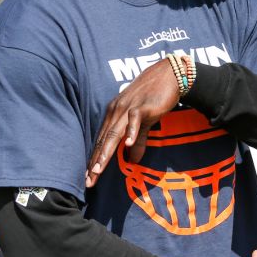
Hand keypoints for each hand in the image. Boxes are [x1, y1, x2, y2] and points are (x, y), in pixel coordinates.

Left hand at [86, 58, 180, 186]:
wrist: (168, 75)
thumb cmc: (154, 97)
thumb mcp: (143, 122)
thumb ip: (137, 140)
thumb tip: (133, 160)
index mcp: (113, 115)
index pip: (101, 141)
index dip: (94, 159)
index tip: (87, 177)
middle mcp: (116, 111)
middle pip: (104, 140)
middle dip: (95, 162)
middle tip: (88, 180)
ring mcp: (128, 108)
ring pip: (113, 133)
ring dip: (106, 152)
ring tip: (98, 169)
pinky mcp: (142, 106)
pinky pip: (134, 119)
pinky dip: (130, 131)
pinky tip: (128, 144)